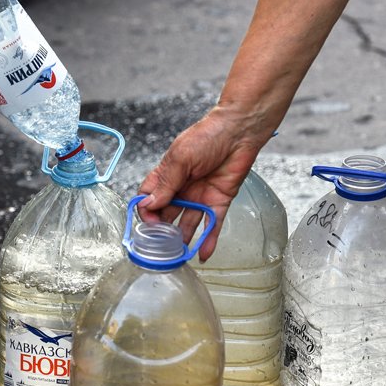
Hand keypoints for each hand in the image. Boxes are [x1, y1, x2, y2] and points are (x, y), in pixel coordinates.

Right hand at [137, 106, 271, 260]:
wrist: (240, 131)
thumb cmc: (207, 136)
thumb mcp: (180, 158)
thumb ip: (166, 183)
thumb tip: (149, 204)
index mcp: (167, 175)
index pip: (148, 198)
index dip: (146, 212)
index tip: (148, 223)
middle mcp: (182, 188)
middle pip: (166, 214)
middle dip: (162, 230)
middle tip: (161, 244)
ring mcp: (200, 196)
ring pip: (187, 222)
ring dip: (182, 238)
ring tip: (179, 254)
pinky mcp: (219, 201)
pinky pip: (212, 224)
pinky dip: (208, 240)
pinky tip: (203, 254)